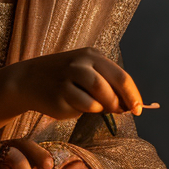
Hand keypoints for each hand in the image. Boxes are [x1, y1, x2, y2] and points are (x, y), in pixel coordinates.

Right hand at [15, 48, 144, 121]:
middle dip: (120, 103)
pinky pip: (81, 108)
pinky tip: (72, 104)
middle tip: (120, 112)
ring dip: (102, 107)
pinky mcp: (58, 95)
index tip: (139, 109)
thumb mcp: (88, 74)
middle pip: (111, 86)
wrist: (29, 80)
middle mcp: (80, 64)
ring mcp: (68, 78)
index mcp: (92, 56)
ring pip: (98, 99)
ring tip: (94, 106)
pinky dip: (83, 110)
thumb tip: (129, 105)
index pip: (122, 76)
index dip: (133, 95)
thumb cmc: (65, 79)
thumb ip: (108, 86)